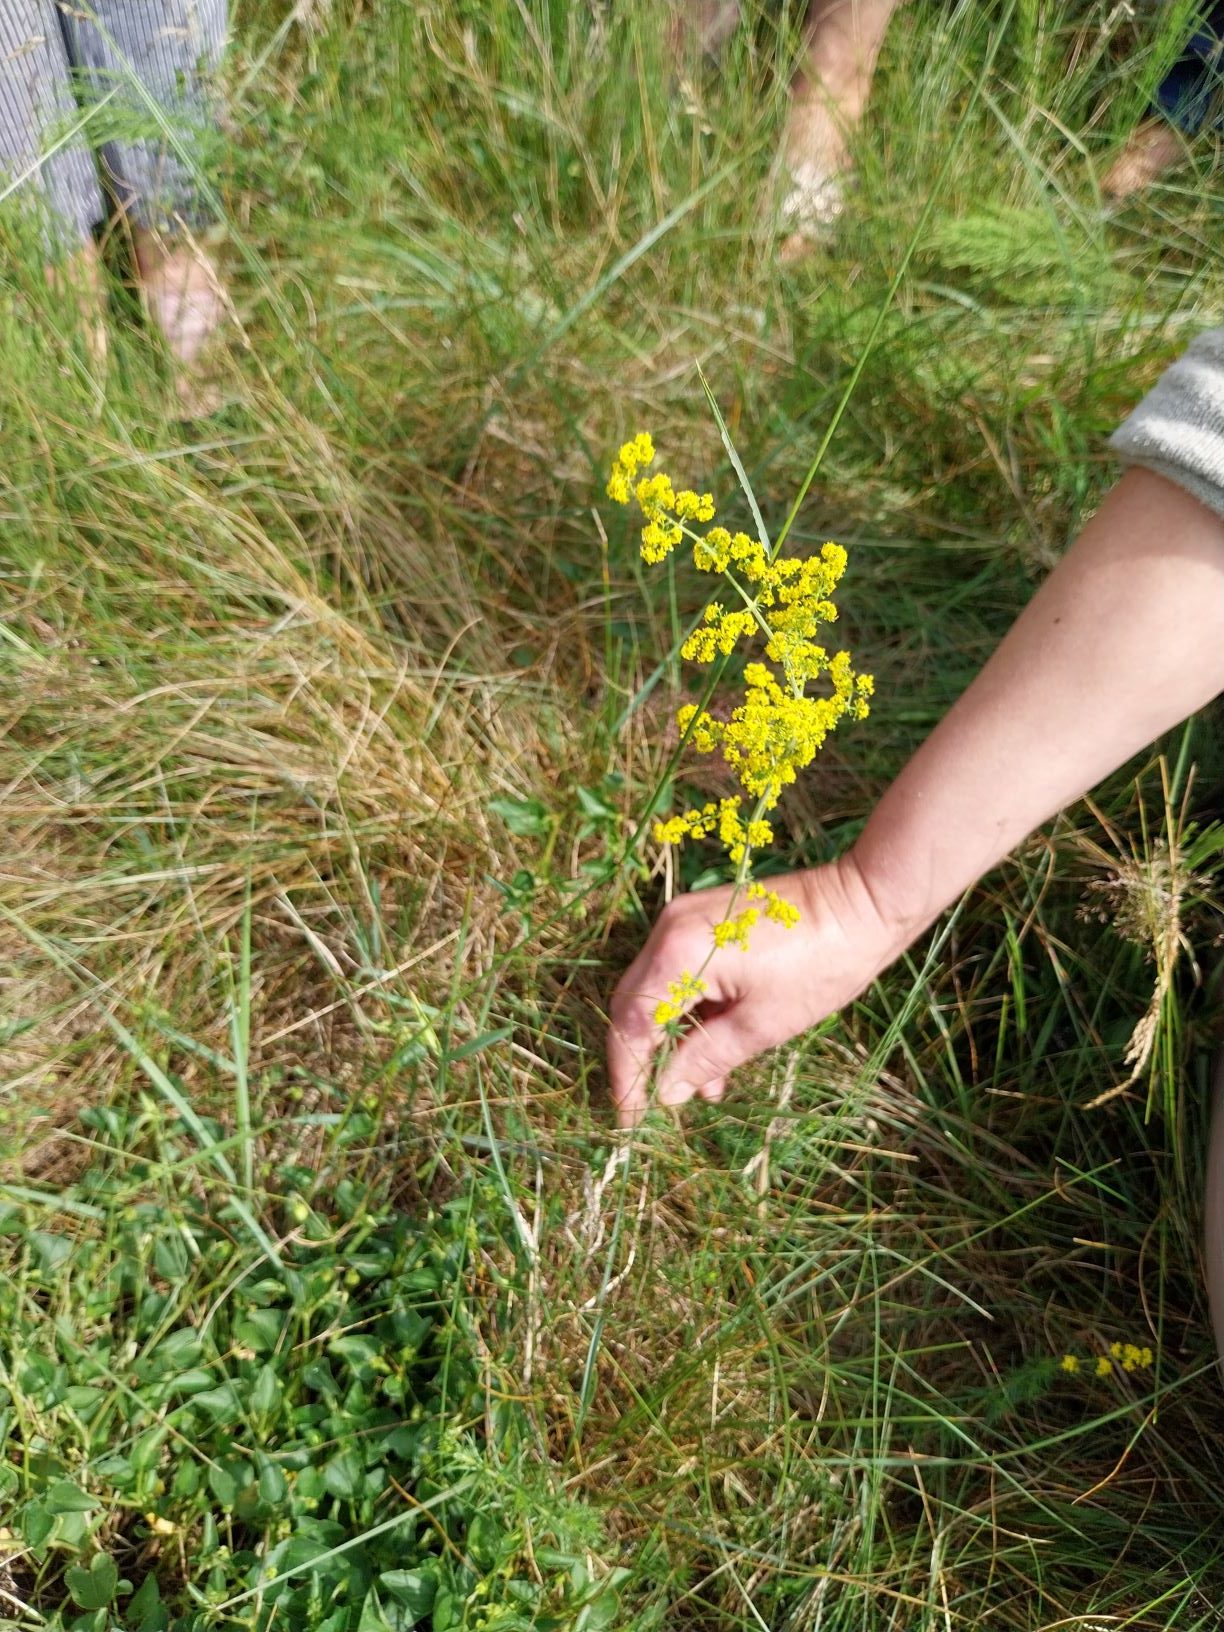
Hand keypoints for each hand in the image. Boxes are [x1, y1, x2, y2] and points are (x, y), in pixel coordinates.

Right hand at [607, 853, 905, 1126]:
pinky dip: (692, 1010)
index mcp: (678, 953)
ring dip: (673, 1038)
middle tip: (656, 1105)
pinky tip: (716, 1048)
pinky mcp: (706, 918)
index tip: (630, 1117)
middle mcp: (670, 928)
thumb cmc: (821, 965)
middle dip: (644, 1057)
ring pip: (659, 989)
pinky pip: (681, 971)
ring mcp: (686, 919)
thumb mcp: (762, 1025)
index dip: (627, 1074)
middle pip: (635, 1003)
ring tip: (703, 1087)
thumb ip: (706, 1058)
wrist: (864, 903)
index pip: (632, 1023)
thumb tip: (667, 1093)